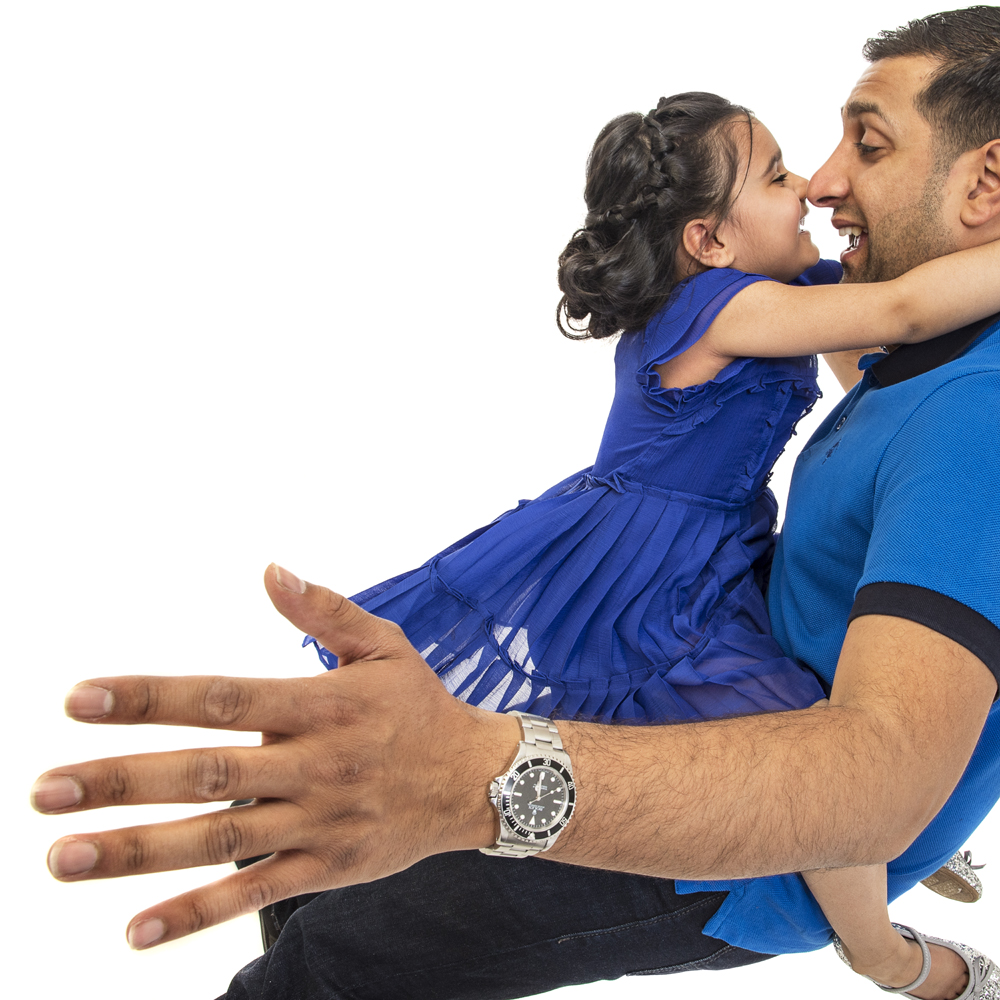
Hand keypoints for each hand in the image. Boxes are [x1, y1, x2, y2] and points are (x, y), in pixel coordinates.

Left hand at [30, 564, 519, 948]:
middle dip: (123, 781)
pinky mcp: (325, 867)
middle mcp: (314, 764)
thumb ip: (324, 611)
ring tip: (63, 856)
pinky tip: (136, 929)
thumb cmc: (420, 706)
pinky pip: (254, 893)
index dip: (151, 698)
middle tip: (46, 791)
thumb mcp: (385, 647)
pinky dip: (196, 911)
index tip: (81, 699)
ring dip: (139, 850)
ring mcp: (317, 820)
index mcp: (321, 705)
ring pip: (219, 838)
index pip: (222, 698)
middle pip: (207, 773)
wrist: (478, 780)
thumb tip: (269, 569)